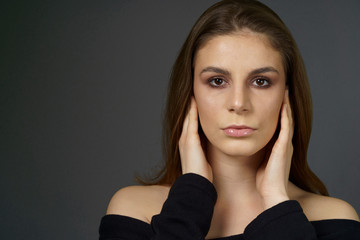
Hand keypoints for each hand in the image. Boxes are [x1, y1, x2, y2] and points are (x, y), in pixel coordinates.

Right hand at [179, 97, 212, 181]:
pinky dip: (193, 111)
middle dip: (191, 105)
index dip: (194, 111)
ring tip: (194, 92)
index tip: (198, 100)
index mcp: (188, 143)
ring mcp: (185, 139)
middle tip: (195, 91)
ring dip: (191, 104)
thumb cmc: (202, 176)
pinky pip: (191, 121)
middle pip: (188, 116)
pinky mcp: (189, 140)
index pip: (191, 122)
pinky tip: (195, 101)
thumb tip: (215, 144)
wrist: (196, 185)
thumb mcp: (204, 159)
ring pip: (188, 116)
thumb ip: (206, 150)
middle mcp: (184, 139)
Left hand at [256, 89, 293, 208]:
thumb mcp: (260, 160)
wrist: (271, 193)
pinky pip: (286, 127)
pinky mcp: (284, 146)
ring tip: (285, 91)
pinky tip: (284, 104)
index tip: (274, 98)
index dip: (277, 111)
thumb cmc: (264, 180)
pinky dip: (285, 114)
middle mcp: (284, 143)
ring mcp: (285, 144)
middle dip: (284, 104)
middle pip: (286, 119)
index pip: (279, 124)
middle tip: (283, 90)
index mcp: (278, 146)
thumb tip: (247, 142)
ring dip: (286, 105)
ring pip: (288, 119)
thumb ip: (258, 150)